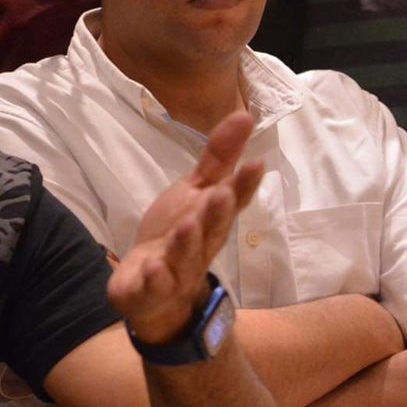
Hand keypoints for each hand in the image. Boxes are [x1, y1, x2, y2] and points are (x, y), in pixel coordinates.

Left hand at [112, 112, 264, 343]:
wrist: (154, 292)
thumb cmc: (178, 235)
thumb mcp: (196, 192)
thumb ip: (218, 158)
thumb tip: (245, 114)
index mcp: (212, 221)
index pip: (232, 201)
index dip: (245, 184)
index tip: (257, 162)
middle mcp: (200, 246)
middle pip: (212, 230)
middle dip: (218, 213)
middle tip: (222, 194)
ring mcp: (175, 271)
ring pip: (184, 257)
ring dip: (186, 242)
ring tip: (186, 225)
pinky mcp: (149, 290)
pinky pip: (152, 286)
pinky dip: (153, 278)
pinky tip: (152, 267)